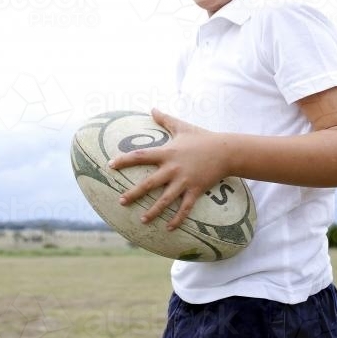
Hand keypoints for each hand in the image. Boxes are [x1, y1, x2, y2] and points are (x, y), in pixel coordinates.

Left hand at [108, 108, 229, 230]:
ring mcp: (184, 181)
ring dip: (153, 211)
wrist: (226, 150)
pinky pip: (184, 208)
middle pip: (149, 183)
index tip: (110, 165)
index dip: (124, 160)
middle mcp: (173, 168)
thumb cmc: (202, 137)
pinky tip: (169, 229)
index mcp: (167, 153)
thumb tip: (152, 108)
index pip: (140, 156)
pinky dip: (177, 219)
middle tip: (120, 201)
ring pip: (165, 199)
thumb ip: (165, 119)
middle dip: (134, 193)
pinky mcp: (195, 190)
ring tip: (142, 220)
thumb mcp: (182, 127)